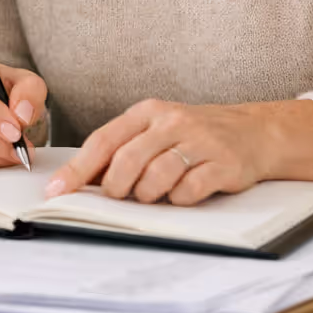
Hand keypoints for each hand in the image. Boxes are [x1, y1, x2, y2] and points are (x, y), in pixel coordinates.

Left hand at [45, 99, 312, 205]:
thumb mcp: (158, 130)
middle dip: (116, 187)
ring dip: (149, 195)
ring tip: (156, 193)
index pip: (103, 141)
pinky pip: (189, 191)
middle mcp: (172, 122)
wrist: (255, 132)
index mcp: (148, 112)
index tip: (57, 191)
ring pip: (156, 178)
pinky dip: (180, 200)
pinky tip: (185, 192)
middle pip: (127, 161)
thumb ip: (124, 149)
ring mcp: (199, 141)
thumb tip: (82, 179)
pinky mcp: (223, 164)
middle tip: (119, 197)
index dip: (78, 169)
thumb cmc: (195, 135)